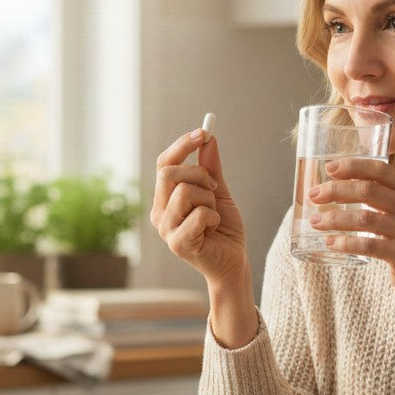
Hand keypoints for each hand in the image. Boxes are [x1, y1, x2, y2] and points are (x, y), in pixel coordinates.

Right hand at [152, 130, 257, 346]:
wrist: (234, 262)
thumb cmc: (224, 229)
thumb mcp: (220, 192)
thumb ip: (211, 168)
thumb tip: (208, 139)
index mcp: (166, 198)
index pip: (164, 163)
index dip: (182, 145)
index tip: (202, 132)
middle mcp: (160, 212)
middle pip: (169, 173)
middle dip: (199, 173)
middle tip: (215, 187)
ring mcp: (166, 230)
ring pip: (185, 192)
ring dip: (209, 199)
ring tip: (214, 213)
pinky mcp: (178, 245)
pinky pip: (198, 215)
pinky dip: (213, 216)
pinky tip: (214, 228)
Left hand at [307, 159, 394, 337]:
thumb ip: (383, 199)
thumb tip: (337, 188)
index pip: (381, 170)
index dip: (353, 166)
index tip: (329, 168)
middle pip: (368, 190)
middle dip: (336, 190)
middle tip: (314, 196)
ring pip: (364, 218)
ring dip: (335, 219)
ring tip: (315, 221)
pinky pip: (368, 246)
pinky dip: (345, 243)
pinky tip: (330, 243)